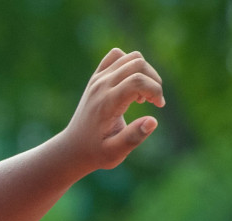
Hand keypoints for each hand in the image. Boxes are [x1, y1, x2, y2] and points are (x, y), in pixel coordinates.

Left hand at [57, 48, 164, 173]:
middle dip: (153, 80)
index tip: (159, 106)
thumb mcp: (115, 152)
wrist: (73, 148)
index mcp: (106, 103)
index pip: (137, 81)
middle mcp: (101, 86)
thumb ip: (133, 137)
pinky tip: (131, 84)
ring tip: (141, 95)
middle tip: (152, 101)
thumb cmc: (96, 152)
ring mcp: (98, 79)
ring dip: (145, 72)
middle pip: (137, 64)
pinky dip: (130, 64)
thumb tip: (153, 121)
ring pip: (131, 57)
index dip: (155, 90)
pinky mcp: (97, 77)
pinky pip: (117, 56)